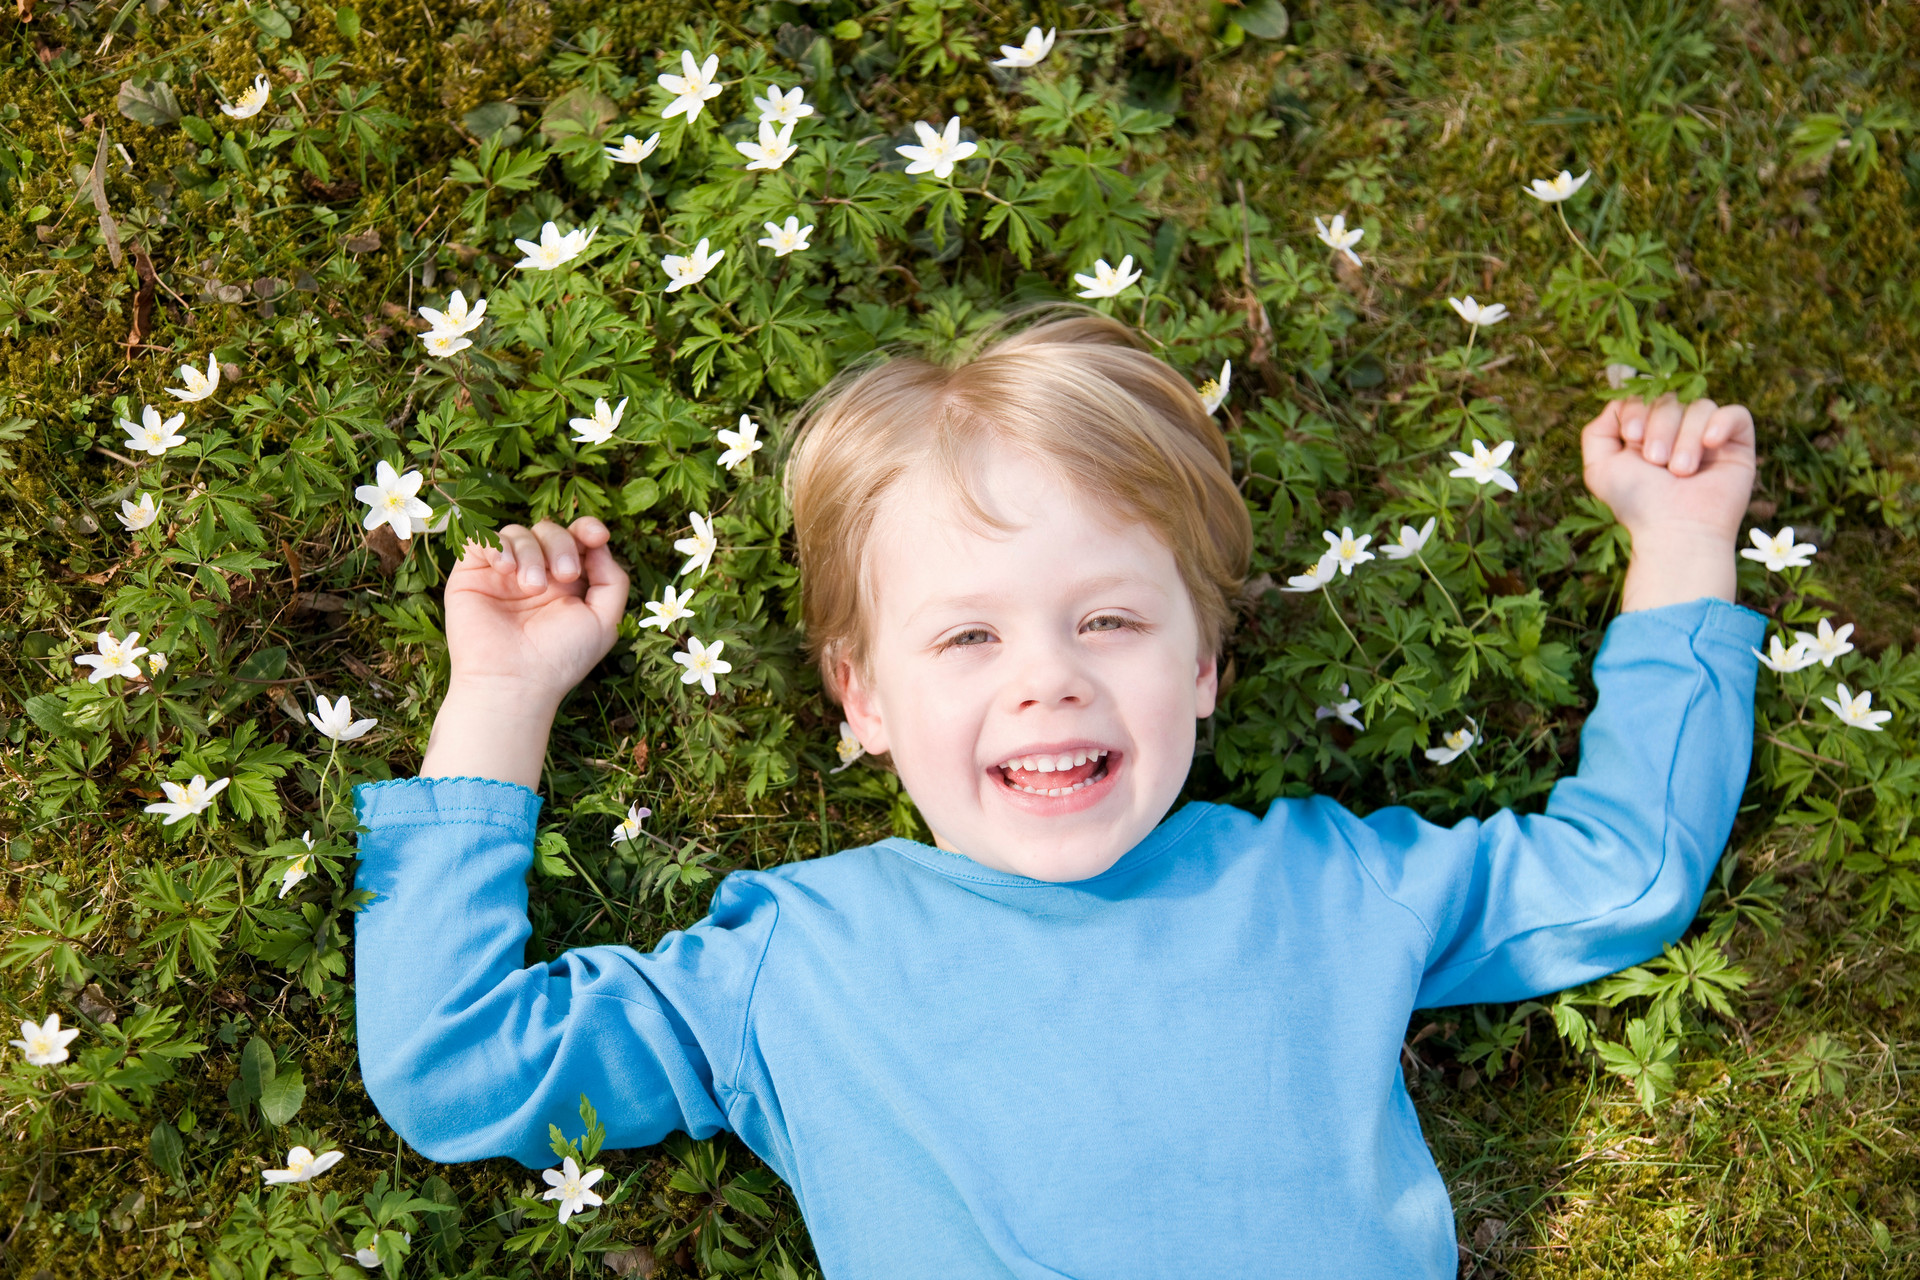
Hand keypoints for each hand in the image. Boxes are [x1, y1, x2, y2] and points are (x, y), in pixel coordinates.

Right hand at [443, 517, 630, 708]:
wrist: (514, 681)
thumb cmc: (560, 658)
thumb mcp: (604, 621)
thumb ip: (612, 580)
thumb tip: (600, 544)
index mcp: (567, 583)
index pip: (577, 539)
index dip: (587, 528)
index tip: (597, 536)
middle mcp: (536, 573)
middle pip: (550, 531)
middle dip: (562, 545)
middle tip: (565, 576)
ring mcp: (503, 573)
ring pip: (518, 533)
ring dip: (531, 552)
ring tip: (531, 587)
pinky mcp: (472, 574)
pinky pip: (482, 539)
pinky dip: (497, 546)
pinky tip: (505, 570)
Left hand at [1582, 394, 1755, 542]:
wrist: (1675, 532)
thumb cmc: (1637, 504)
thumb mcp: (1599, 468)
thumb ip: (1597, 433)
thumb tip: (1617, 403)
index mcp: (1647, 433)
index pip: (1644, 397)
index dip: (1636, 409)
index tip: (1631, 437)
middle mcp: (1678, 432)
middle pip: (1670, 399)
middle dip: (1659, 428)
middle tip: (1656, 462)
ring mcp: (1709, 437)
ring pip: (1700, 407)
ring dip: (1685, 438)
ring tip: (1680, 471)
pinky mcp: (1738, 446)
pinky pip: (1736, 414)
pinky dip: (1721, 423)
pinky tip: (1710, 445)